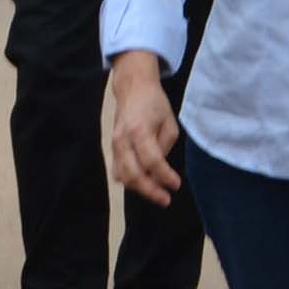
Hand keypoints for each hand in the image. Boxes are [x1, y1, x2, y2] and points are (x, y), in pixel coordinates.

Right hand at [108, 55, 182, 207]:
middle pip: (133, 174)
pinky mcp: (112, 148)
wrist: (132, 89)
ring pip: (122, 176)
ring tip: (157, 194)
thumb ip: (165, 146)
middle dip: (150, 190)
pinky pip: (117, 171)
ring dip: (140, 189)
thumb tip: (160, 168)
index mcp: (139, 131)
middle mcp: (123, 140)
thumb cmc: (154, 104)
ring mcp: (114, 145)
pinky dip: (130, 181)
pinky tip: (143, 185)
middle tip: (166, 199)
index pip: (152, 162)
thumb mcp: (169, 123)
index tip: (176, 185)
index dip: (165, 177)